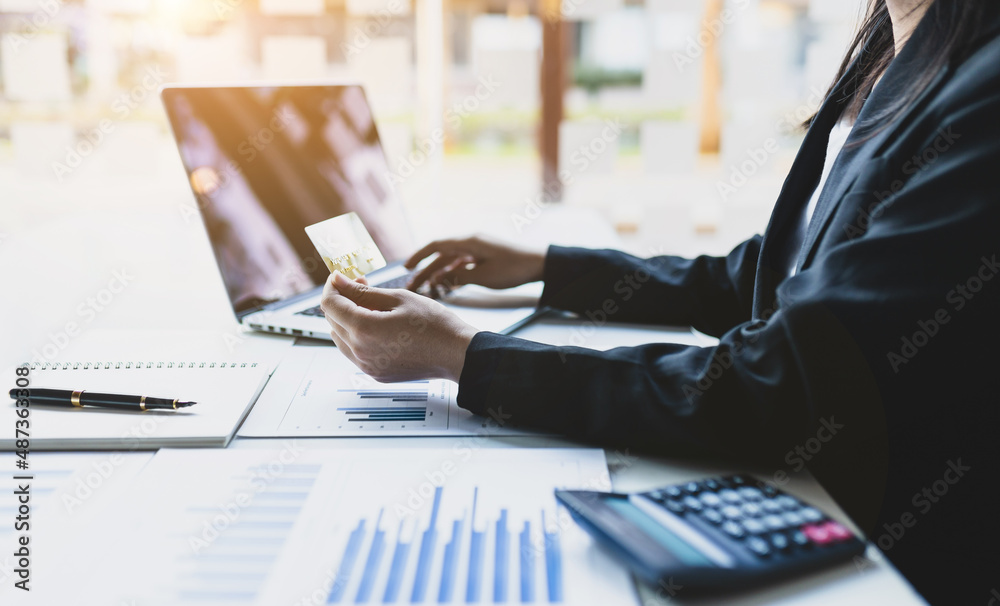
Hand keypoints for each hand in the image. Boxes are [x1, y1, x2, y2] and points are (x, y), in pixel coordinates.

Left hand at [321, 271, 478, 381]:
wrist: (456, 354)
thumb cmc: (433, 324)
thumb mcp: (398, 298)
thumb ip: (363, 291)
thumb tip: (338, 281)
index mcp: (364, 329)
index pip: (330, 305)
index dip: (332, 287)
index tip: (340, 277)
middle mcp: (360, 351)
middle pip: (332, 320)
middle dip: (341, 300)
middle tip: (361, 284)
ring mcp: (366, 366)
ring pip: (341, 337)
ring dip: (348, 318)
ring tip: (372, 305)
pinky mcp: (375, 373)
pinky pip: (354, 352)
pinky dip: (358, 335)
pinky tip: (378, 324)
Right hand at [405, 234, 545, 293]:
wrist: (539, 264)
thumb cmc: (514, 269)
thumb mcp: (484, 276)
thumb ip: (460, 277)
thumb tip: (441, 279)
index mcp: (469, 242)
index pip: (436, 246)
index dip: (419, 256)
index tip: (406, 267)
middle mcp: (470, 243)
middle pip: (441, 256)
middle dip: (425, 271)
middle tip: (411, 286)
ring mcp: (477, 250)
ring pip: (451, 262)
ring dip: (438, 275)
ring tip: (426, 289)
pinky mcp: (484, 258)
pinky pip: (462, 265)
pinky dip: (452, 275)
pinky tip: (445, 285)